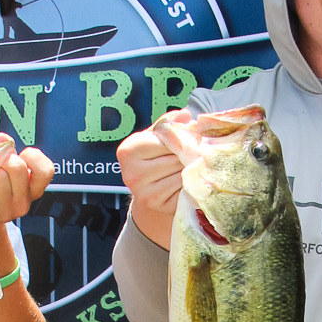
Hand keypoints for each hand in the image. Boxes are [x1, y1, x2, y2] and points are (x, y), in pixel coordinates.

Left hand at [0, 138, 53, 222]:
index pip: (45, 170)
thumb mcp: (7, 166)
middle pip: (17, 166)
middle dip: (4, 158)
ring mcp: (7, 209)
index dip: (33, 157)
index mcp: (34, 189)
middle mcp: (23, 202)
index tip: (23, 155)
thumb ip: (7, 150)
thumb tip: (1, 138)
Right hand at [118, 126, 183, 248]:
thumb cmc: (154, 157)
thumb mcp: (155, 137)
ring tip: (190, 165)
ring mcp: (146, 193)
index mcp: (128, 151)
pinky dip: (191, 183)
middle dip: (188, 152)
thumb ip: (168, 124)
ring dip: (192, 168)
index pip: (165, 138)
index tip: (188, 137)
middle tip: (194, 151)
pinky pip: (185, 188)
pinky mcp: (161, 206)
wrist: (149, 192)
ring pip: (182, 172)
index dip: (181, 137)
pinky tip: (188, 180)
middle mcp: (132, 174)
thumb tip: (185, 115)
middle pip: (175, 156)